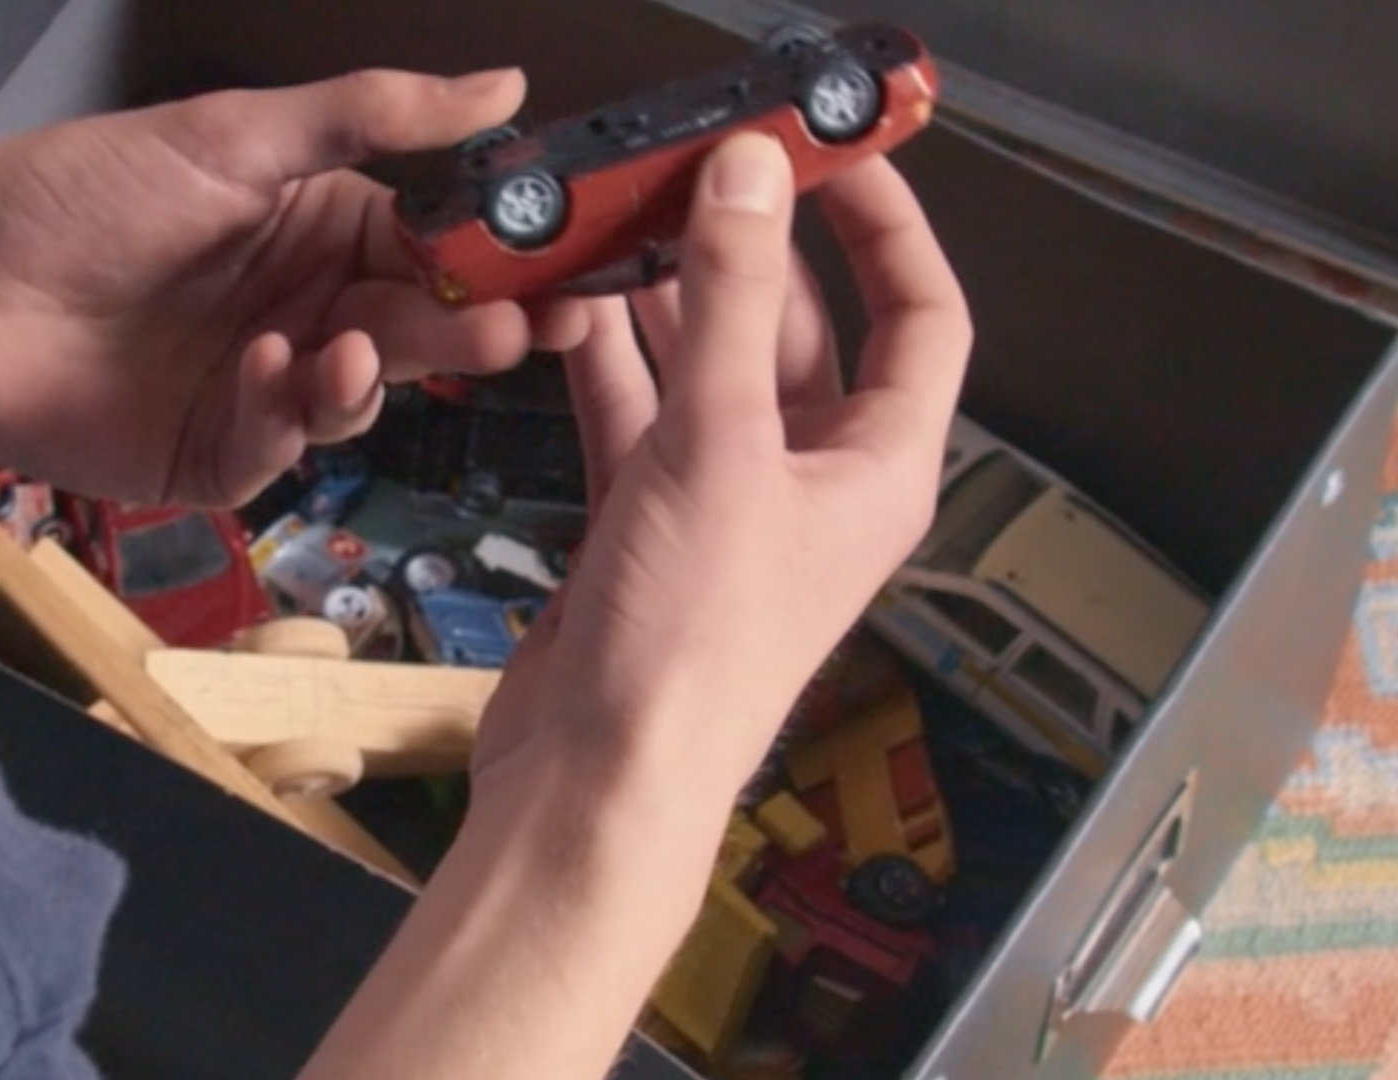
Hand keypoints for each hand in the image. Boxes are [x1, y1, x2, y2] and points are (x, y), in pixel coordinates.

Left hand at [0, 68, 577, 507]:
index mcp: (319, 223)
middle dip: (470, 333)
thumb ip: (375, 118)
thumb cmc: (76, 193)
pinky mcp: (215, 454)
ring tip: (357, 349)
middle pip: (420, 330)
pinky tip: (268, 372)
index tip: (566, 267)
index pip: (439, 247)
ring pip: (363, 397)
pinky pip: (284, 446)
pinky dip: (290, 412)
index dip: (504, 261)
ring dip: (374, 376)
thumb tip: (500, 82)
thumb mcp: (236, 134)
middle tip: (517, 331)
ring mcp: (262, 384)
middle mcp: (303, 305)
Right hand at [472, 134, 972, 809]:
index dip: (887, 230)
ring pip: (707, 370)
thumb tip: (750, 181)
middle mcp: (813, 483)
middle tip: (690, 178)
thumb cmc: (690, 654)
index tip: (832, 157)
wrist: (597, 779)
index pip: (920, 319)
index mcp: (878, 470)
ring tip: (616, 229)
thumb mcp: (720, 450)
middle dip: (745, 256)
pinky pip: (639, 418)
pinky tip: (572, 312)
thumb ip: (729, 305)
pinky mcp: (649, 525)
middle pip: (796, 333)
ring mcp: (728, 503)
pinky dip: (610, 366)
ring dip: (665, 305)